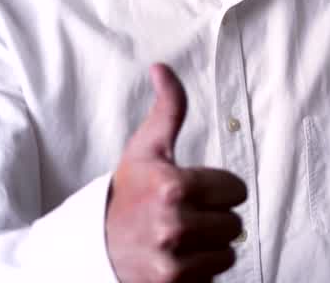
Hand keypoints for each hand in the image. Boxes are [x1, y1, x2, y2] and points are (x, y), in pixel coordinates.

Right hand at [105, 63, 246, 282]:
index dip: (220, 189)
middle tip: (186, 214)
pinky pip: (214, 275)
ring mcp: (173, 260)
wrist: (92, 245)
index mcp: (173, 186)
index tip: (196, 190)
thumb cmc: (125, 193)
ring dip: (210, 246)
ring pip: (228, 251)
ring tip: (182, 237)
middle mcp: (174, 225)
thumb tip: (162, 68)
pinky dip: (201, 270)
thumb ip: (168, 109)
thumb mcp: (145, 148)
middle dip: (214, 218)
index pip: (236, 190)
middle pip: (235, 223)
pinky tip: (178, 258)